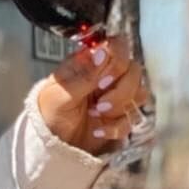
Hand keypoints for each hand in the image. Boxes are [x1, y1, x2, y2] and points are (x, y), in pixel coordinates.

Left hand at [35, 35, 148, 156]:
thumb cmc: (49, 112)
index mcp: (90, 62)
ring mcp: (116, 95)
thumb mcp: (60, 93)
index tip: (102, 81)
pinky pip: (133, 118)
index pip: (117, 46)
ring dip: (119, 107)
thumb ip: (84, 74)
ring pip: (139, 93)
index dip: (117, 62)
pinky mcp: (121, 116)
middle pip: (134, 71)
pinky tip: (98, 130)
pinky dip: (116, 127)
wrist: (51, 142)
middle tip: (99, 103)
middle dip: (120, 90)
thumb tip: (102, 52)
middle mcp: (107, 75)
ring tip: (96, 114)